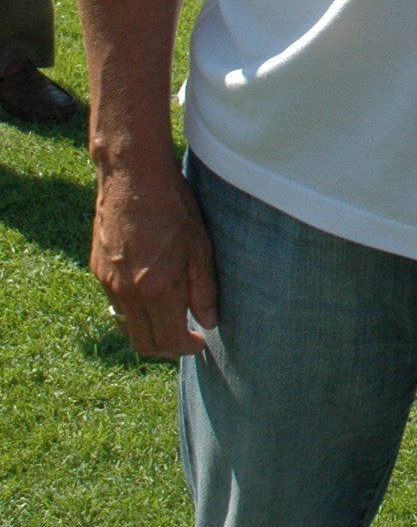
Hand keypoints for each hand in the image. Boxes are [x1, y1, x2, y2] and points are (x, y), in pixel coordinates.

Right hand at [91, 158, 217, 358]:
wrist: (132, 178)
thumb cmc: (172, 207)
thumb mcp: (200, 247)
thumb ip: (204, 290)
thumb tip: (209, 321)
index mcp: (156, 290)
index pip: (169, 341)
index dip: (187, 348)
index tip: (200, 341)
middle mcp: (127, 293)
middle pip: (143, 343)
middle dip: (166, 348)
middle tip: (186, 337)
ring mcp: (107, 282)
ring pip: (127, 325)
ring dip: (148, 329)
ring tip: (170, 315)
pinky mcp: (97, 270)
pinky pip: (115, 302)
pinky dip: (134, 308)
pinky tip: (151, 291)